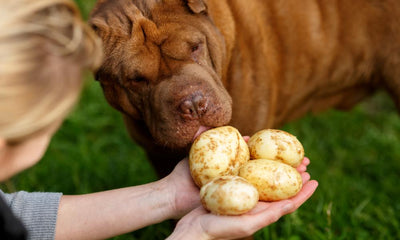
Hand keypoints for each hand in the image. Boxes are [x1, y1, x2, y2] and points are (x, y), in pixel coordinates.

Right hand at [167, 157, 317, 239]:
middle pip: (278, 186)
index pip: (288, 201)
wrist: (193, 228)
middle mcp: (255, 203)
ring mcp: (243, 195)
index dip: (303, 191)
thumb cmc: (219, 230)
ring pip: (263, 177)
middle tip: (303, 161)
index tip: (314, 179)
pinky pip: (244, 172)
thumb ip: (268, 216)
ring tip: (284, 154)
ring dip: (275, 165)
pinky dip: (252, 162)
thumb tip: (291, 204)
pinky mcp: (230, 187)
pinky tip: (253, 152)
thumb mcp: (246, 224)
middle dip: (292, 174)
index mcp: (262, 213)